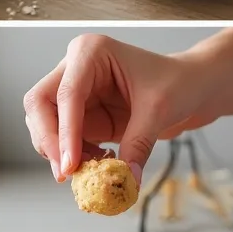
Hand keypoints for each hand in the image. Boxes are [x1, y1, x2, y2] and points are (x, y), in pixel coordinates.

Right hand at [23, 34, 219, 183]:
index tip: (69, 163)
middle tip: (66, 173)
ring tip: (93, 169)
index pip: (66, 93)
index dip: (64, 131)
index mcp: (91, 51)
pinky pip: (64, 140)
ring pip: (45, 124)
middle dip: (49, 140)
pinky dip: (74, 157)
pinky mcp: (82, 115)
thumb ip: (138, 144)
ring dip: (60, 152)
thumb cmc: (179, 82)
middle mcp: (75, 68)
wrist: (193, 86)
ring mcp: (76, 92)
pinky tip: (100, 163)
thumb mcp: (159, 111)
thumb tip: (124, 180)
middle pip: (39, 104)